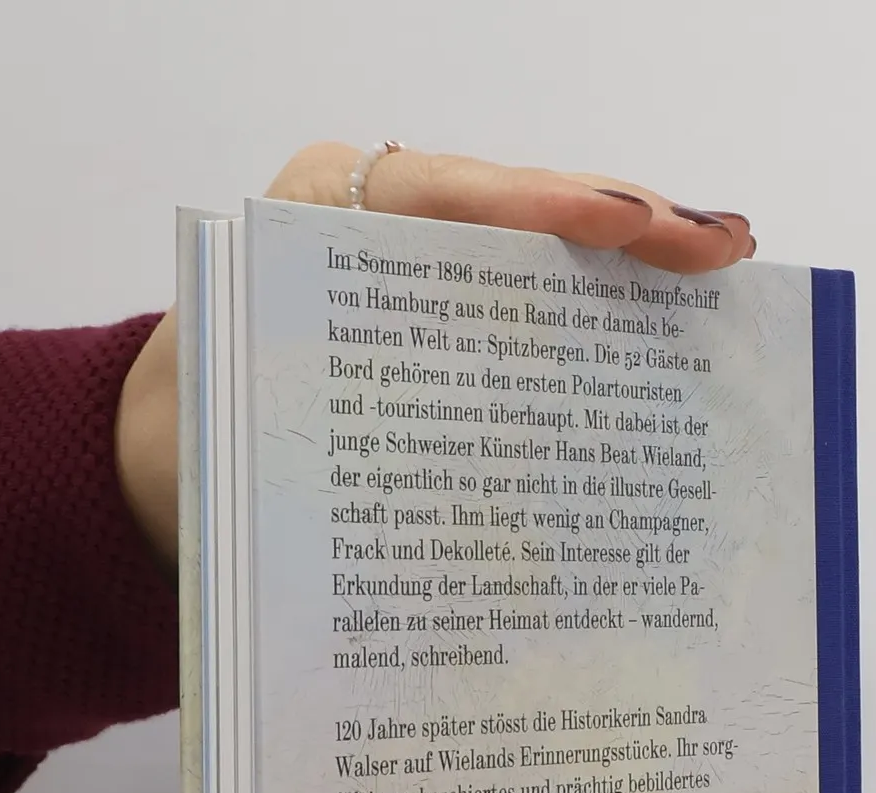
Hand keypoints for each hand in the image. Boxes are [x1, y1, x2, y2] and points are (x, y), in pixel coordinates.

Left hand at [116, 145, 753, 566]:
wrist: (153, 460)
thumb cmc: (197, 453)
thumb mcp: (245, 446)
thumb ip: (328, 445)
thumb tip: (442, 515)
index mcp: (306, 228)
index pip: (433, 196)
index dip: (533, 208)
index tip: (620, 225)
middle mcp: (365, 220)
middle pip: (508, 207)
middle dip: (619, 222)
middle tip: (719, 247)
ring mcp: (408, 256)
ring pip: (530, 244)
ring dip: (627, 257)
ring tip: (722, 258)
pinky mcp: (435, 304)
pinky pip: (522, 291)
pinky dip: (593, 304)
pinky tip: (666, 314)